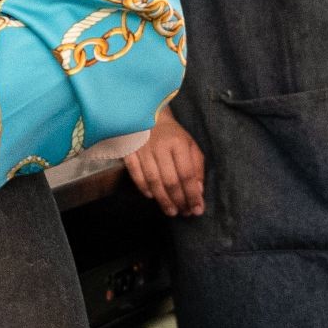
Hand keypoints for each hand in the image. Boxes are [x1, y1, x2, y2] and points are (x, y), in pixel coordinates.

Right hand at [122, 98, 205, 217]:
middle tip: (184, 213)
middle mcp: (160, 147)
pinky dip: (143, 187)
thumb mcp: (190, 146)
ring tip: (171, 211)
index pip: (187, 174)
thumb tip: (198, 192)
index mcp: (178, 143)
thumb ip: (196, 168)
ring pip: (153, 181)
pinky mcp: (129, 152)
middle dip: (179, 200)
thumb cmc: (172, 134)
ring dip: (163, 200)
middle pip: (170, 180)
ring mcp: (142, 150)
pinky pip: (135, 174)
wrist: (146, 114)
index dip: (192, 195)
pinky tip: (151, 197)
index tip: (197, 209)